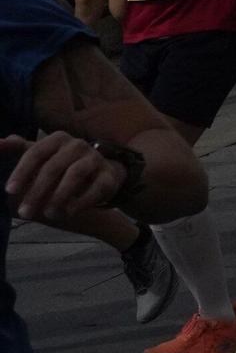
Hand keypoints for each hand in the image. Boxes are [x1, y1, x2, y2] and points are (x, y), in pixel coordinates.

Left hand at [1, 132, 126, 222]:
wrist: (99, 173)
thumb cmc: (61, 165)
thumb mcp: (40, 156)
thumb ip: (19, 149)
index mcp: (58, 139)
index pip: (36, 152)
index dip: (22, 172)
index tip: (9, 191)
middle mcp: (77, 145)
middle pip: (53, 166)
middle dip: (36, 191)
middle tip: (24, 213)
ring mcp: (95, 158)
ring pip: (75, 174)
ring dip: (58, 196)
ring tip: (47, 213)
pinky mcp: (109, 175)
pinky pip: (96, 188)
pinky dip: (81, 201)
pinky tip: (67, 212)